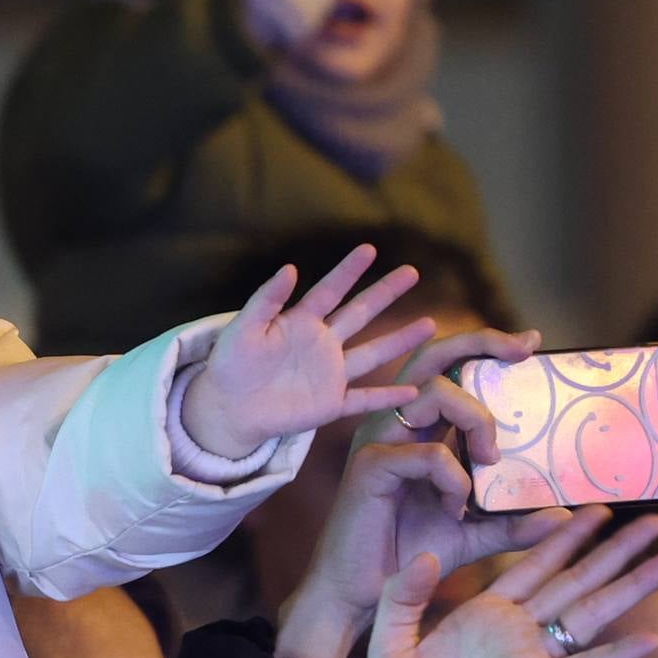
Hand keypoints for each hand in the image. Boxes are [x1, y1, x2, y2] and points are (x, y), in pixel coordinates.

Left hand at [181, 245, 436, 461]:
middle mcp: (322, 344)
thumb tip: (290, 268)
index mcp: (300, 322)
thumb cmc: (231, 365)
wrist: (228, 408)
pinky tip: (412, 392)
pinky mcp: (329, 404)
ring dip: (400, 341)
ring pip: (372, 354)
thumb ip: (266, 300)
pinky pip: (363, 400)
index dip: (349, 270)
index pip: (330, 290)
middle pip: (360, 314)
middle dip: (385, 293)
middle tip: (412, 272)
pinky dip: (386, 397)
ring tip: (429, 325)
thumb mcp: (242, 329)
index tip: (369, 249)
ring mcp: (329, 374)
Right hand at [272, 325, 564, 657]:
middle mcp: (397, 424)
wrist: (369, 596)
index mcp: (418, 429)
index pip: (451, 369)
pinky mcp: (371, 466)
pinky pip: (429, 454)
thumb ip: (515, 523)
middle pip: (435, 357)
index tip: (530, 343)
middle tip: (522, 351)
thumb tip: (566, 517)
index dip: (487, 346)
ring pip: (432, 392)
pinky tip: (454, 509)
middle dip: (481, 342)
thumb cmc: (411, 557)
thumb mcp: (475, 535)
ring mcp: (380, 440)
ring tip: (491, 458)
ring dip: (476, 419)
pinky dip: (455, 480)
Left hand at [365, 510, 657, 657]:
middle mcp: (515, 631)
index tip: (597, 509)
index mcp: (483, 613)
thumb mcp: (389, 643)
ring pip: (589, 615)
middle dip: (614, 550)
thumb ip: (404, 597)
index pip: (532, 564)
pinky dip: (614, 655)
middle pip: (574, 580)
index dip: (564, 536)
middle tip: (654, 520)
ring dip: (628, 587)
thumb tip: (426, 553)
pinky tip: (648, 639)